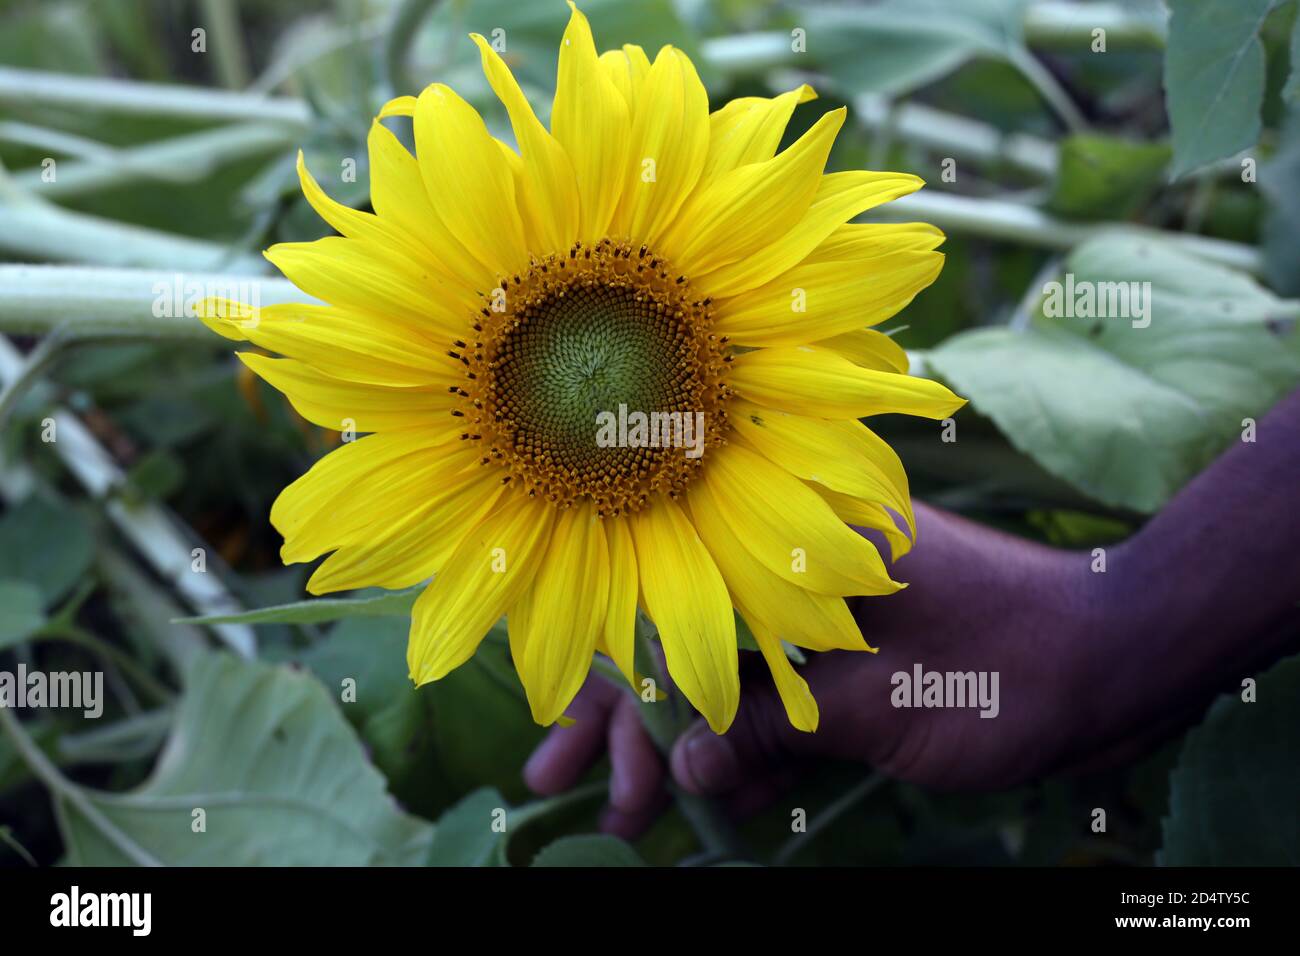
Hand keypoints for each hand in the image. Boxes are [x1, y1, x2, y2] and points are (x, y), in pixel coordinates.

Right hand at [525, 503, 1109, 836]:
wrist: (1111, 659)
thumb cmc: (1003, 660)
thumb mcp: (882, 703)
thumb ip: (775, 727)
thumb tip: (683, 763)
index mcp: (791, 543)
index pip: (666, 603)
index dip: (612, 678)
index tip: (569, 743)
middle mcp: (792, 570)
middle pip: (682, 643)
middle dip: (632, 723)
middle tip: (570, 790)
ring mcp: (820, 619)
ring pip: (724, 678)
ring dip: (685, 746)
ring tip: (632, 815)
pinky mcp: (848, 661)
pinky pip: (777, 705)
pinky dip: (749, 751)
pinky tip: (715, 801)